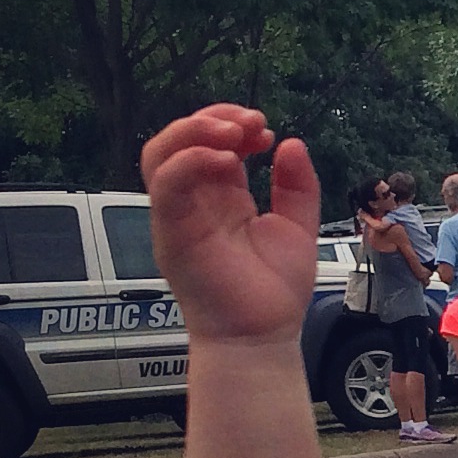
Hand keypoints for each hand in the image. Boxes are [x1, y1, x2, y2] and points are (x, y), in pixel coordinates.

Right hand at [141, 105, 317, 345]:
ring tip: (234, 135)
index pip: (211, 142)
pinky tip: (227, 163)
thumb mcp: (296, 228)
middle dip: (214, 119)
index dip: (234, 126)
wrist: (261, 338)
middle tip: (252, 123)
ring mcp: (178, 214)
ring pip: (161, 152)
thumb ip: (297, 187)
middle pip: (181, 138)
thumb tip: (292, 144)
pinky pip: (167, 183)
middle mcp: (195, 200)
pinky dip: (192, 162)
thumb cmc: (273, 293)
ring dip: (195, 131)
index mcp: (222, 196)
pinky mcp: (171, 231)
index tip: (265, 130)